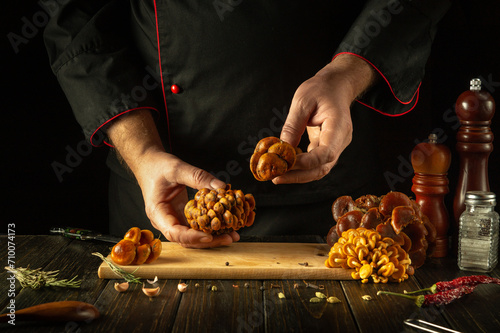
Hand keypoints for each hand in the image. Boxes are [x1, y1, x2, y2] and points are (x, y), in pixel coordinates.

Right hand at [107, 110, 237, 247]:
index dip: (192, 237)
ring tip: (232, 235)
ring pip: (192, 237)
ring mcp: (173, 220)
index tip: (209, 236)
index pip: (174, 232)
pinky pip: (196, 226)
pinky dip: (210, 227)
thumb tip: (221, 187)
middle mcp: (164, 221)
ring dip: (212, 237)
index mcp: (158, 212)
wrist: (149, 163)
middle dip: (208, 241)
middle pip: (186, 240)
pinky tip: (225, 226)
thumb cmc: (157, 166)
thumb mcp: (177, 169)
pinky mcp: (182, 216)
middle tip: (229, 237)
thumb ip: (198, 177)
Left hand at [275, 53, 375, 183]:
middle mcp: (340, 141)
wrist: (336, 86)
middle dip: (299, 176)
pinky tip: (284, 165)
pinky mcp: (327, 147)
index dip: (306, 163)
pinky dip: (300, 167)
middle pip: (322, 167)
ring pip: (319, 169)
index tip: (286, 164)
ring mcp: (335, 146)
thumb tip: (282, 148)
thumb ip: (293, 125)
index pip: (326, 153)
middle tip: (276, 177)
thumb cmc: (321, 89)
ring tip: (277, 175)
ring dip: (298, 175)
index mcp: (339, 127)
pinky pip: (314, 163)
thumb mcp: (302, 101)